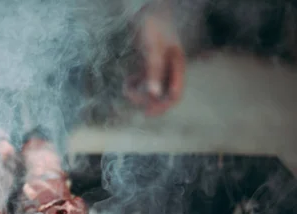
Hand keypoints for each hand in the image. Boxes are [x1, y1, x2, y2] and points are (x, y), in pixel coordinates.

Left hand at [124, 2, 184, 116]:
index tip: (147, 113)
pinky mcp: (148, 64)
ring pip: (151, 89)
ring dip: (139, 92)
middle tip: (131, 97)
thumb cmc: (154, 26)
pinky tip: (127, 82)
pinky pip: (143, 81)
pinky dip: (135, 84)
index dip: (163, 106)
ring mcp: (159, 67)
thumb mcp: (154, 49)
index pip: (175, 94)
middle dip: (147, 99)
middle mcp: (169, 69)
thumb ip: (154, 71)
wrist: (147, 10)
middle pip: (162, 95)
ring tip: (127, 88)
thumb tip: (154, 94)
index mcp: (177, 67)